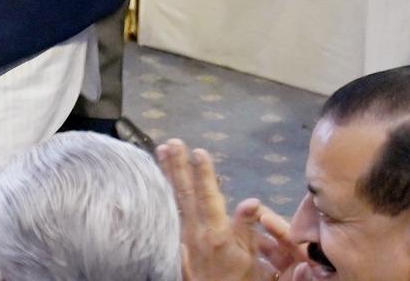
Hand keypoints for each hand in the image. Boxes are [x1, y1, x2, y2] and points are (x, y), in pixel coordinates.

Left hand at [157, 140, 307, 280]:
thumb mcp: (248, 256)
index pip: (208, 196)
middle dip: (179, 166)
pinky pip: (169, 211)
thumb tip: (252, 200)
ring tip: (161, 151)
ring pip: (174, 199)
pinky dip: (163, 193)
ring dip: (168, 174)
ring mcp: (183, 235)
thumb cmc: (237, 278)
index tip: (199, 150)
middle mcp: (195, 231)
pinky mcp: (176, 240)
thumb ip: (247, 227)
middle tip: (173, 142)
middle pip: (186, 193)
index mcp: (215, 232)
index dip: (205, 173)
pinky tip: (157, 181)